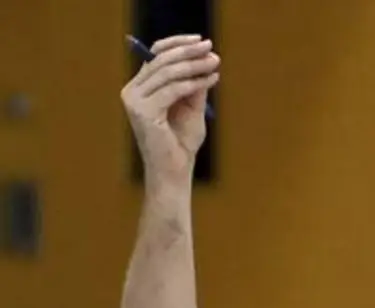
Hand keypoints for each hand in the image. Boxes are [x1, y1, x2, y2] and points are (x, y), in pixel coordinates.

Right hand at [121, 34, 219, 184]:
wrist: (174, 172)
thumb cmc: (181, 145)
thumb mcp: (191, 109)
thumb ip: (194, 86)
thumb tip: (204, 60)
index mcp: (140, 87)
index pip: (156, 55)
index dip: (178, 44)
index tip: (201, 41)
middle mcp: (132, 91)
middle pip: (161, 60)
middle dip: (188, 52)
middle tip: (211, 48)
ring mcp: (134, 100)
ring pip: (167, 73)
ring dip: (194, 65)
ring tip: (214, 63)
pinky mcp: (143, 111)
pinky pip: (172, 90)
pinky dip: (194, 83)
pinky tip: (211, 80)